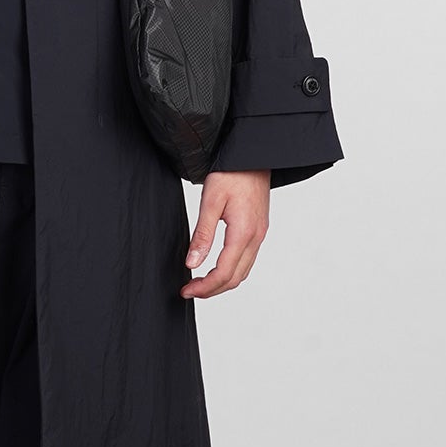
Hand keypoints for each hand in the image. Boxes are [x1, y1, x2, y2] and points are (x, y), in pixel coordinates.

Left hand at [180, 169, 270, 297]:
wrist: (252, 156)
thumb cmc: (231, 173)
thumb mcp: (210, 202)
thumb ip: (202, 235)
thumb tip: (192, 263)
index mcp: (244, 233)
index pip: (224, 273)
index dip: (204, 287)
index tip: (186, 290)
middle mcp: (256, 238)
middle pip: (236, 278)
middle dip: (212, 290)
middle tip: (189, 290)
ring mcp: (260, 234)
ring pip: (243, 271)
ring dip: (222, 282)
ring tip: (200, 283)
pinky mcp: (259, 230)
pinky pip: (247, 260)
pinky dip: (232, 271)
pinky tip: (216, 268)